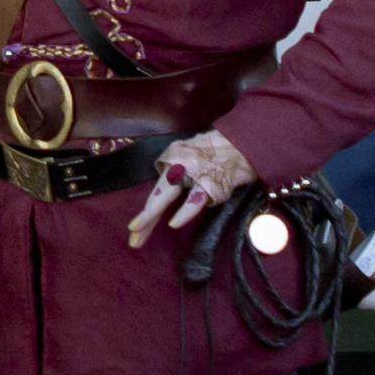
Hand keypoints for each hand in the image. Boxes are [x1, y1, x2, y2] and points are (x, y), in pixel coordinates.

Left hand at [131, 129, 250, 239]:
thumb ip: (177, 171)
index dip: (147, 211)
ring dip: (152, 214)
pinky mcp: (212, 183)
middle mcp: (179, 165)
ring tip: (139, 230)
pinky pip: (196, 200)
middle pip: (158, 193)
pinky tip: (174, 224)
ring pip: (168, 195)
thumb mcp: (190, 153)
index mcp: (173, 158)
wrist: (243, 141)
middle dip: (144, 216)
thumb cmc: (217, 150)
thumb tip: (166, 192)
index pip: (157, 188)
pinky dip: (186, 211)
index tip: (134, 228)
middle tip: (132, 232)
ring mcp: (194, 174)